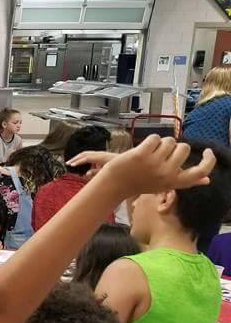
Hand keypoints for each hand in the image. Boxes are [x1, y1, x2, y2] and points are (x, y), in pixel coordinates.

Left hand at [67, 135, 214, 192]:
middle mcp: (167, 174)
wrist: (114, 185)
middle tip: (157, 156)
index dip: (209, 161)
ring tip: (147, 155)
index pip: (201, 172)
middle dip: (172, 147)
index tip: (207, 152)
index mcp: (174, 182)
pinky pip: (154, 138)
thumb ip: (186, 180)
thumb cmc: (141, 183)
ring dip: (159, 143)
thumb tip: (207, 181)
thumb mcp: (165, 184)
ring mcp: (154, 164)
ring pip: (168, 141)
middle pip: (183, 147)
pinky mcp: (141, 155)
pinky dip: (149, 141)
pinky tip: (140, 151)